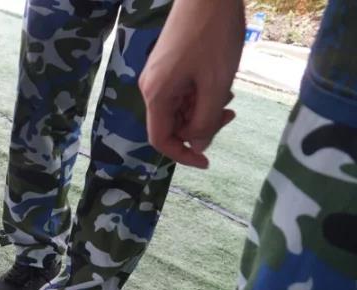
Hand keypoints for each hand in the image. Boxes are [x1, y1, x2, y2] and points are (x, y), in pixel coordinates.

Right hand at [139, 0, 244, 168]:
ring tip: (228, 94)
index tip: (206, 161)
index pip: (161, 139)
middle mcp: (151, 87)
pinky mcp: (168, 64)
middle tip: (230, 115)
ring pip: (180, 107)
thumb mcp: (216, 83)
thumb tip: (197, 145)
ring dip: (204, 109)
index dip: (182, 155)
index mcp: (157, 94)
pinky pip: (182, 91)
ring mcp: (159, 74)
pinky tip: (219, 81)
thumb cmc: (212, 35)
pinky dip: (201, 94)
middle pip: (173, 123)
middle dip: (201, 126)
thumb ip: (206, 119)